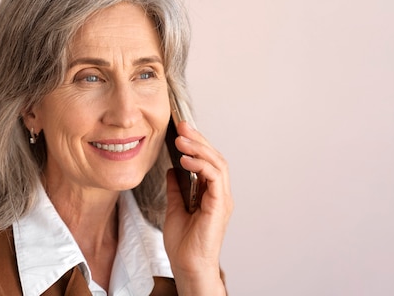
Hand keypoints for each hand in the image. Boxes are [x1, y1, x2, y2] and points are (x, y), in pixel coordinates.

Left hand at [163, 121, 232, 295]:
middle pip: (214, 157)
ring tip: (181, 139)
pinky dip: (202, 165)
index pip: (208, 160)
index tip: (180, 129)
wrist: (188, 267)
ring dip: (199, 148)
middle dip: (198, 138)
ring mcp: (222, 199)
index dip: (196, 143)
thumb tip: (171, 170)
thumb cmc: (184, 245)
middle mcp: (220, 194)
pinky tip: (185, 159)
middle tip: (182, 125)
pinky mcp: (219, 205)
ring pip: (217, 163)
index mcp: (211, 193)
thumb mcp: (175, 209)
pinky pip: (215, 177)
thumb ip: (176, 189)